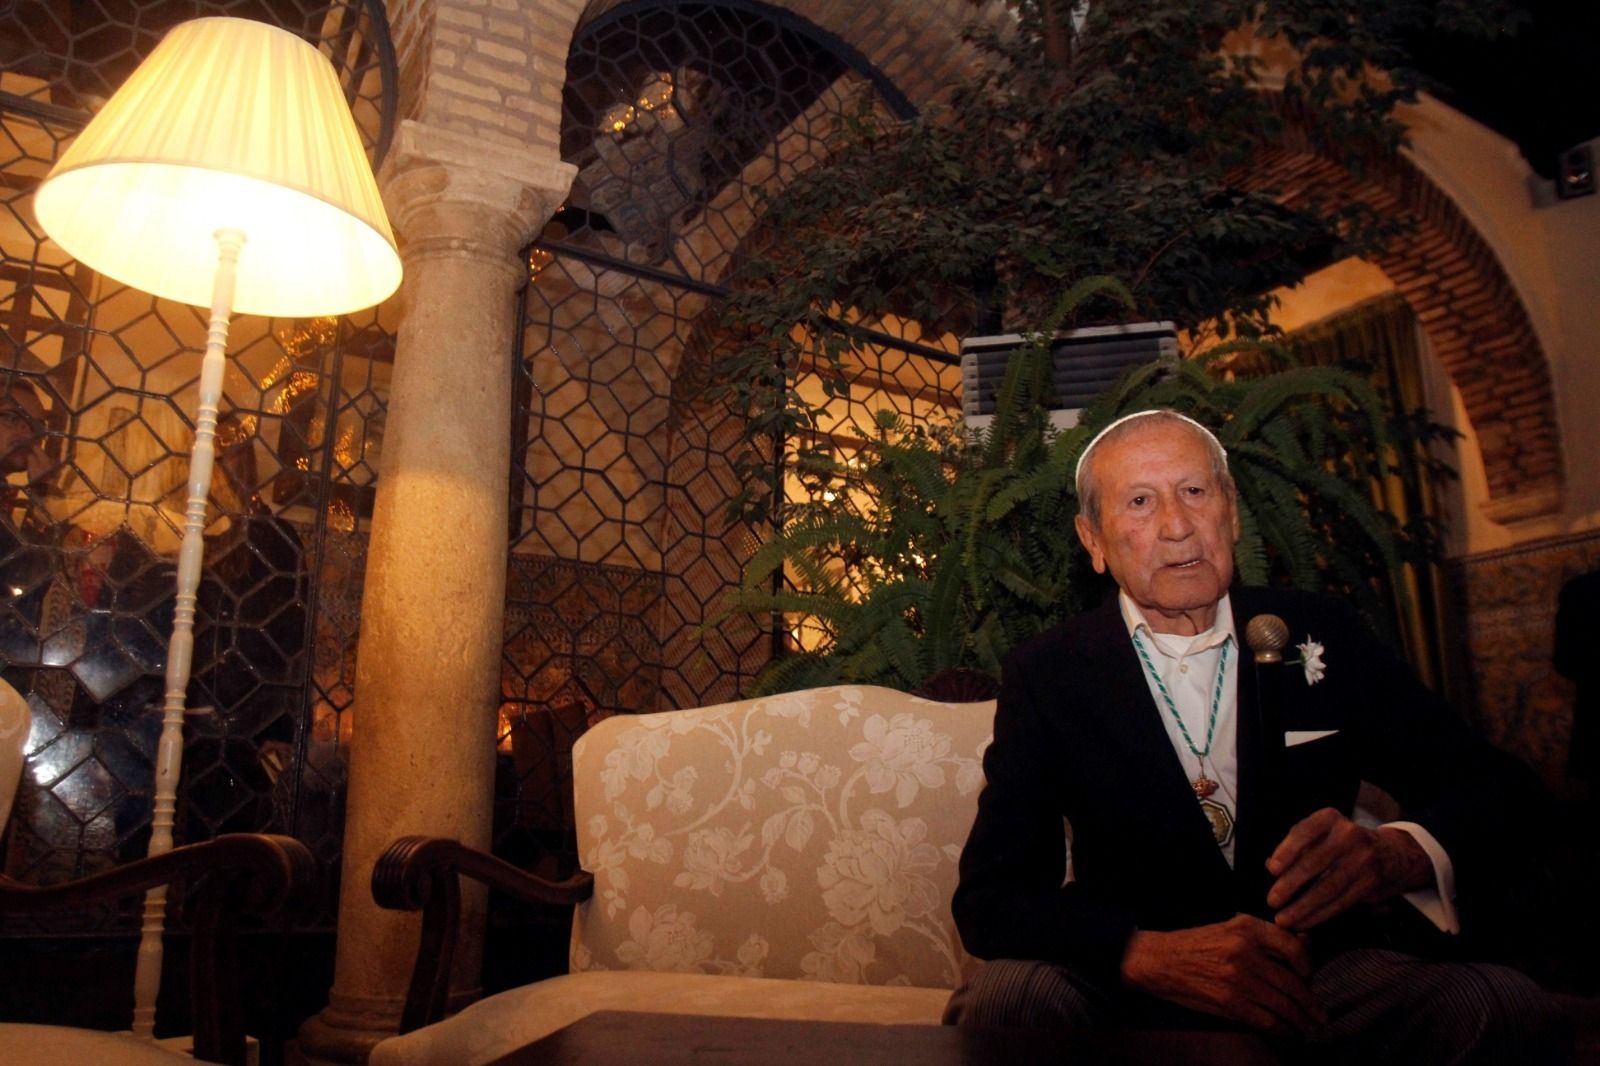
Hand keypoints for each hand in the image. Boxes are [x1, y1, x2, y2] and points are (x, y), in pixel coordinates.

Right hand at [1119, 915, 1324, 1033]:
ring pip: (1283, 1005)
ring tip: (1309, 1027)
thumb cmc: (1198, 943)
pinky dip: (1281, 1029)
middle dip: (1311, 1003)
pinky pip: (1266, 1019)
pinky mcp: (1229, 1001)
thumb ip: (1267, 937)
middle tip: (1320, 1015)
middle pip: (1292, 981)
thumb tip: (1305, 945)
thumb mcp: (1232, 928)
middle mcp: (1245, 951)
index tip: (1309, 976)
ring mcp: (1238, 978)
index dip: (1308, 965)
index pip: (1292, 946)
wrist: (1161, 960)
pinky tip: (1286, 1031)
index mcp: (1247, 927)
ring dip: (1301, 1020)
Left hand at [1266, 807, 1432, 931]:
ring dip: (1303, 907)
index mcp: (1329, 819)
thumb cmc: (1339, 845)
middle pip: (1314, 863)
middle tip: (1272, 902)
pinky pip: (1341, 901)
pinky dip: (1320, 914)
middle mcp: (1348, 835)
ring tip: (1284, 919)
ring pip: (1327, 887)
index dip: (1287, 851)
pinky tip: (1305, 922)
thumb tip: (1271, 865)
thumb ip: (1296, 848)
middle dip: (1290, 886)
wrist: (1389, 853)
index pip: (1304, 832)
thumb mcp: (1320, 835)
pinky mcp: (1371, 882)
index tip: (1272, 870)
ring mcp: (1363, 858)